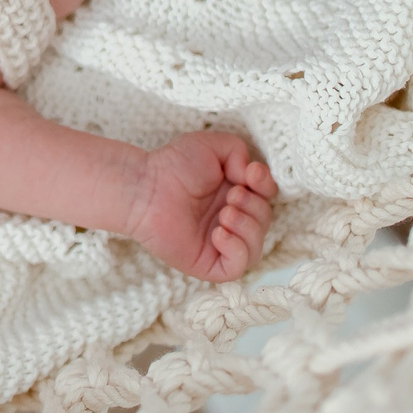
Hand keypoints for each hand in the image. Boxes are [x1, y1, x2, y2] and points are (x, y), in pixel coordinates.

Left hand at [121, 131, 275, 282]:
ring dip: (248, 227)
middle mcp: (229, 219)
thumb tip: (252, 176)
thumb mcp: (214, 145)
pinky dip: (237, 250)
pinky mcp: (207, 262)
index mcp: (234, 194)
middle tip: (230, 196)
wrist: (146, 188)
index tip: (251, 174)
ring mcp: (219, 243)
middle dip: (254, 206)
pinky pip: (237, 267)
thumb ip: (241, 152)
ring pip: (256, 248)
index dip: (266, 186)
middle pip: (264, 221)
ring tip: (225, 213)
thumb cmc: (173, 165)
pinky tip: (219, 233)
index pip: (266, 198)